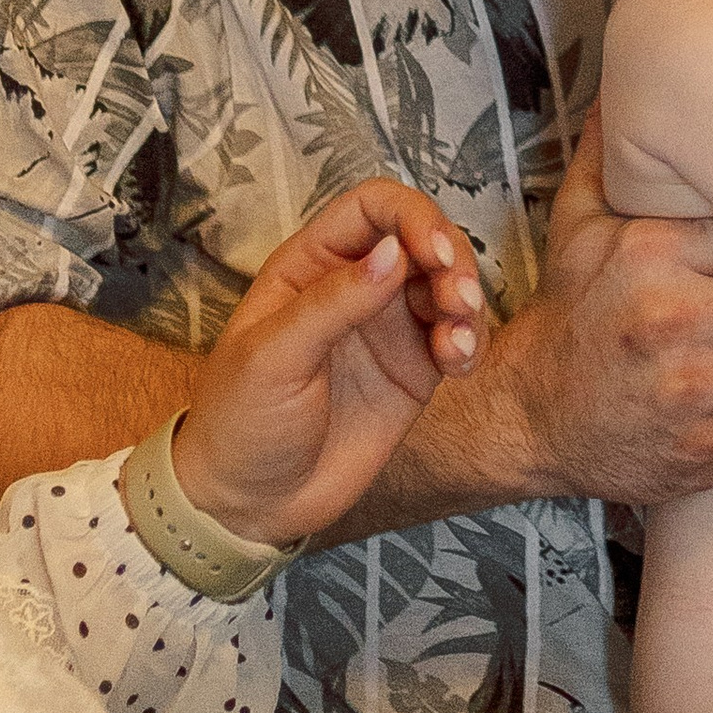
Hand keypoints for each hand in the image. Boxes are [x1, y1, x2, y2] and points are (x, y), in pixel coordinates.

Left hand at [173, 180, 485, 546]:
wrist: (251, 504)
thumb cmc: (241, 421)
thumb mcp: (273, 357)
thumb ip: (333, 303)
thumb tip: (393, 253)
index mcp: (312, 265)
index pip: (373, 208)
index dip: (411, 216)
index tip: (433, 252)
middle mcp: (356, 284)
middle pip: (423, 239)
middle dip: (452, 260)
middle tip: (457, 301)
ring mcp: (389, 326)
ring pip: (448, 285)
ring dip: (467, 302)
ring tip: (459, 342)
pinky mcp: (415, 370)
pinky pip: (457, 337)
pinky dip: (471, 341)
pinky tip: (461, 364)